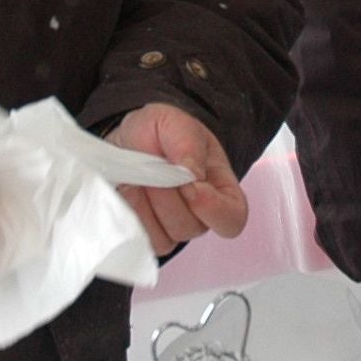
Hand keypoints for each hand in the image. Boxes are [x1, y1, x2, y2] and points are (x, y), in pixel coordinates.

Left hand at [106, 102, 247, 255]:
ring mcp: (173, 230)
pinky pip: (142, 237)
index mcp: (221, 190)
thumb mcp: (175, 123)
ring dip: (146, 202)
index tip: (189, 185)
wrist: (128, 140)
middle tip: (153, 167)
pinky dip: (131, 212)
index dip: (212, 207)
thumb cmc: (159, 133)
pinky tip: (129, 190)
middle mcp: (200, 216)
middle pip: (191, 227)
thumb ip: (187, 142)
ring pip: (165, 236)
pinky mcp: (148, 236)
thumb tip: (193, 174)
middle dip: (166, 195)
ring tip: (139, 175)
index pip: (233, 218)